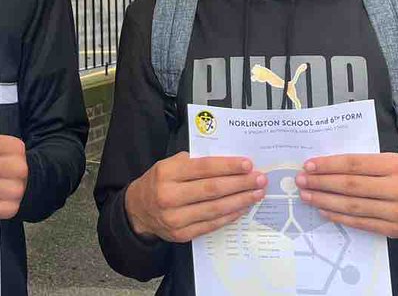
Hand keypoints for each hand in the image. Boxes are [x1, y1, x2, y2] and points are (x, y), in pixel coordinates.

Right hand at [125, 152, 265, 243]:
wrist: (138, 210)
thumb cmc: (158, 182)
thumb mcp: (169, 164)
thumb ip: (194, 162)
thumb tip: (228, 163)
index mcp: (167, 173)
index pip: (204, 168)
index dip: (228, 166)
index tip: (247, 164)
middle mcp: (170, 196)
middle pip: (212, 189)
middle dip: (240, 183)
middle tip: (259, 179)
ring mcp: (175, 218)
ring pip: (215, 208)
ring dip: (240, 200)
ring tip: (256, 193)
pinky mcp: (182, 234)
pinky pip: (211, 224)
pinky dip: (229, 216)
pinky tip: (242, 208)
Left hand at [296, 153, 397, 237]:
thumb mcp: (392, 161)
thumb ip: (364, 163)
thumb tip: (326, 165)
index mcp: (395, 165)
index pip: (355, 164)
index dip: (329, 165)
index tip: (309, 165)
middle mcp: (397, 189)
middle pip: (351, 186)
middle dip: (322, 183)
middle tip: (301, 180)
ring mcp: (396, 212)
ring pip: (353, 206)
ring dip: (325, 201)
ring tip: (307, 195)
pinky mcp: (393, 230)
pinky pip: (359, 223)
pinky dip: (338, 217)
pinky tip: (323, 210)